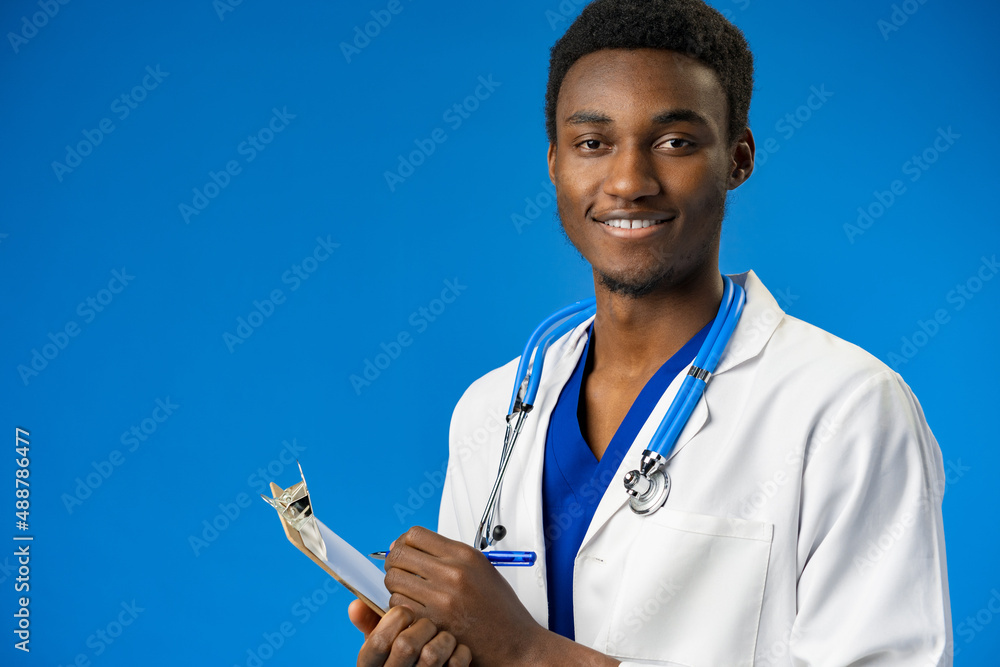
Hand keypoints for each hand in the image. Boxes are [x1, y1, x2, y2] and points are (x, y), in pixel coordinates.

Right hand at [349, 599, 471, 666]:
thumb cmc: (404, 658)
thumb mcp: (381, 647)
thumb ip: (370, 625)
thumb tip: (356, 605)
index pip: (378, 641)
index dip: (395, 619)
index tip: (407, 611)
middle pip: (406, 645)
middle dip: (422, 626)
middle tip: (428, 623)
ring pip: (432, 654)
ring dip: (443, 638)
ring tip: (443, 636)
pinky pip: (456, 663)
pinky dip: (460, 651)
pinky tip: (455, 649)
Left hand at [383, 527, 546, 665]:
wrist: (514, 642)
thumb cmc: (500, 608)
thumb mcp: (481, 568)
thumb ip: (449, 555)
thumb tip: (413, 546)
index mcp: (464, 556)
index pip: (415, 535)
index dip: (404, 541)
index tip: (404, 549)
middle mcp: (452, 574)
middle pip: (399, 554)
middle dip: (394, 561)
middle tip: (400, 569)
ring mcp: (441, 599)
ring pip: (394, 580)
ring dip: (396, 585)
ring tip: (409, 591)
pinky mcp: (433, 622)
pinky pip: (398, 606)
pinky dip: (401, 606)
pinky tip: (415, 608)